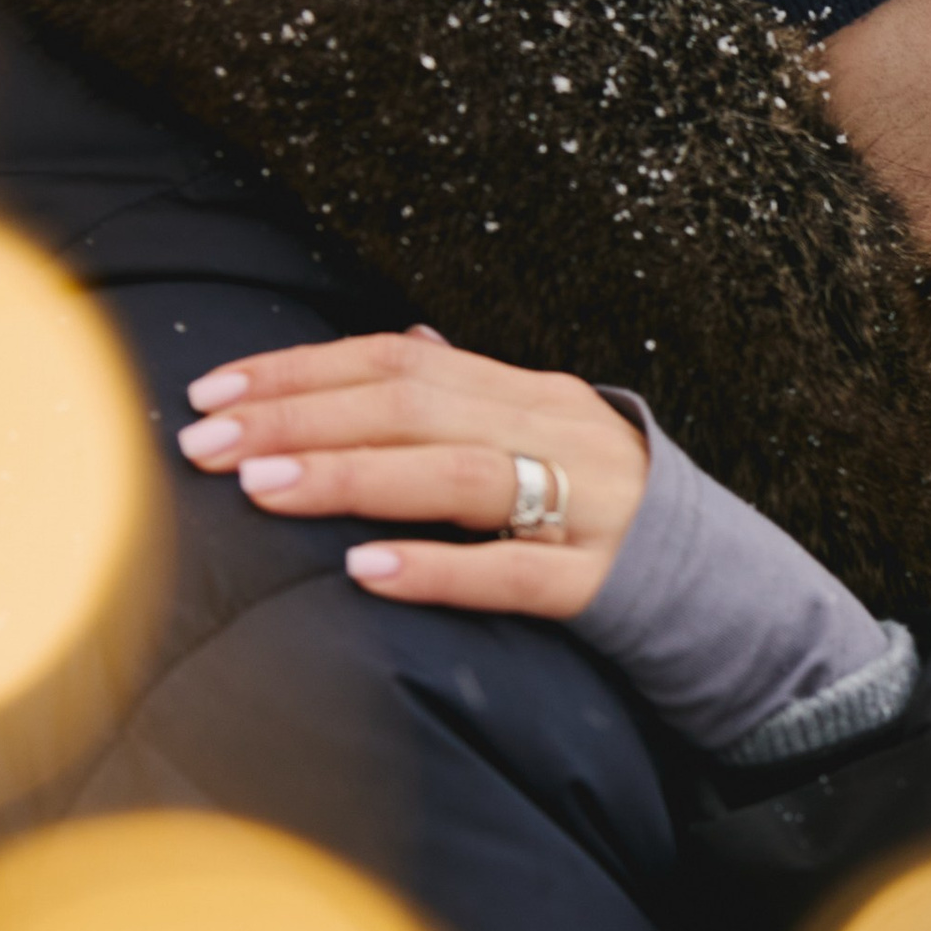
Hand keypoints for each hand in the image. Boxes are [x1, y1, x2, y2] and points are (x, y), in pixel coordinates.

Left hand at [177, 329, 648, 619]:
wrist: (728, 589)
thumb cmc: (610, 512)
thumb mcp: (547, 436)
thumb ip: (475, 394)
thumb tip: (407, 341)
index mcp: (530, 393)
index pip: (398, 360)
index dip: (300, 371)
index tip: (212, 392)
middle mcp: (555, 434)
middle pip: (414, 406)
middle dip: (297, 419)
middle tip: (203, 443)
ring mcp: (583, 507)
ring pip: (458, 475)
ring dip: (350, 478)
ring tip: (262, 490)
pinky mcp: (599, 584)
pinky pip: (513, 572)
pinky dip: (437, 567)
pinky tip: (365, 571)